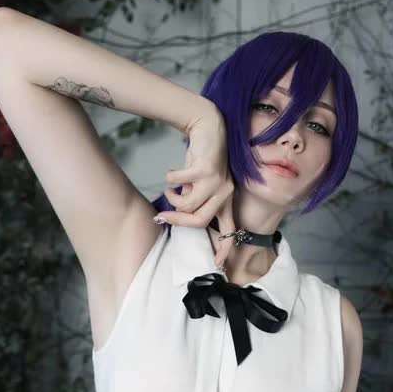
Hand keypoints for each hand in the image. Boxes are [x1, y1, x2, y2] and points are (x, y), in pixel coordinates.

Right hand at [161, 105, 236, 268]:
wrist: (209, 127)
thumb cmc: (202, 158)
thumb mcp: (201, 184)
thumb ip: (194, 200)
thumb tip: (173, 217)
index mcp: (227, 200)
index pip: (230, 230)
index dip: (224, 247)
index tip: (217, 264)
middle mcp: (226, 193)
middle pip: (200, 221)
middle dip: (177, 221)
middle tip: (162, 215)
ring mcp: (217, 182)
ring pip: (188, 205)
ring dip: (172, 198)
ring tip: (169, 188)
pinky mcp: (206, 170)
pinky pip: (180, 185)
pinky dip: (170, 181)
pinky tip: (171, 174)